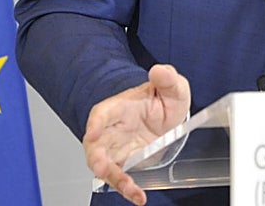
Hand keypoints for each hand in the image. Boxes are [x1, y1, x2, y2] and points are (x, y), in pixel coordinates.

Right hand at [83, 64, 190, 205]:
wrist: (166, 115)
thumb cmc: (162, 98)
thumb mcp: (172, 86)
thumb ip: (167, 78)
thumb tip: (159, 70)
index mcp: (120, 107)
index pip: (102, 113)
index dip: (96, 123)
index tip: (92, 132)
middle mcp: (112, 129)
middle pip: (95, 145)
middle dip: (96, 158)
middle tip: (101, 168)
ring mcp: (116, 148)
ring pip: (105, 166)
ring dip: (114, 178)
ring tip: (128, 188)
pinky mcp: (124, 163)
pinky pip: (120, 178)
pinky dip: (127, 189)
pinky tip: (138, 197)